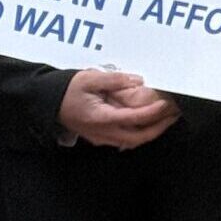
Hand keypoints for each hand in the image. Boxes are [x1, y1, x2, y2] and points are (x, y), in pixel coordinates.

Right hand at [57, 71, 180, 149]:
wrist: (46, 102)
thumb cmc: (67, 90)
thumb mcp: (89, 79)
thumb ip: (115, 80)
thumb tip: (138, 80)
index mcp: (100, 118)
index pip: (133, 119)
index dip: (152, 112)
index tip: (166, 104)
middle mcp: (102, 132)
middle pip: (137, 138)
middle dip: (158, 128)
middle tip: (174, 115)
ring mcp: (100, 137)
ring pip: (132, 141)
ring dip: (151, 132)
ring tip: (166, 118)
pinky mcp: (100, 136)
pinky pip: (124, 139)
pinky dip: (140, 132)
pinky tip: (149, 122)